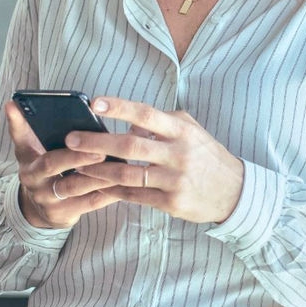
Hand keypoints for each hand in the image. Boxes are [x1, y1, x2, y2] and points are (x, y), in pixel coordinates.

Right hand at [4, 99, 125, 229]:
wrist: (38, 209)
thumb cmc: (41, 170)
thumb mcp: (27, 150)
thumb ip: (22, 128)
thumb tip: (11, 104)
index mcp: (28, 161)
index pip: (27, 142)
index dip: (29, 130)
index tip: (57, 127)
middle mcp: (35, 182)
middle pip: (54, 165)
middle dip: (77, 156)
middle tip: (101, 148)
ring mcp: (49, 201)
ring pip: (76, 186)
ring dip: (99, 175)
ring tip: (121, 163)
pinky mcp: (65, 215)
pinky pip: (90, 203)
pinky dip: (109, 192)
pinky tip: (125, 181)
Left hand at [59, 96, 247, 226]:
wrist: (235, 192)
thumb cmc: (207, 157)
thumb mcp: (191, 131)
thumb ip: (163, 123)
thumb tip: (131, 123)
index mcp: (182, 131)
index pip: (146, 114)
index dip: (119, 107)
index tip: (94, 103)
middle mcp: (179, 153)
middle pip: (130, 145)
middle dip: (96, 143)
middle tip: (71, 139)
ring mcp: (175, 180)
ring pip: (128, 175)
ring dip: (99, 171)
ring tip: (77, 168)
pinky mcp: (172, 203)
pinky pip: (136, 196)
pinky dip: (114, 191)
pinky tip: (98, 187)